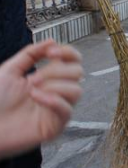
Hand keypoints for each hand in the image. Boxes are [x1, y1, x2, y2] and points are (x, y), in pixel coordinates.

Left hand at [0, 40, 83, 157]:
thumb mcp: (9, 71)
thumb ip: (30, 54)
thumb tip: (52, 41)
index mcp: (49, 77)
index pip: (73, 60)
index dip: (68, 52)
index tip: (51, 52)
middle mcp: (57, 91)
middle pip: (78, 72)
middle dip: (56, 71)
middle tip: (34, 78)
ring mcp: (58, 109)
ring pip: (77, 90)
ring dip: (55, 86)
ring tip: (33, 90)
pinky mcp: (55, 126)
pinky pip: (67, 110)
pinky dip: (53, 101)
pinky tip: (36, 98)